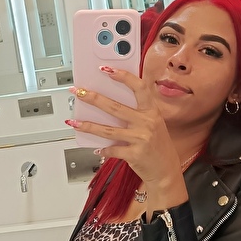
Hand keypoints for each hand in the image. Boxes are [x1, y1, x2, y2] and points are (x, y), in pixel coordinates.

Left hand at [68, 66, 188, 212]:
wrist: (166, 171)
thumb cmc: (157, 146)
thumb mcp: (153, 124)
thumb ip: (136, 113)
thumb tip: (106, 104)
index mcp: (152, 111)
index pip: (139, 88)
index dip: (123, 77)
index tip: (106, 70)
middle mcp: (147, 122)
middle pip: (115, 107)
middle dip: (93, 98)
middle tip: (78, 92)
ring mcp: (141, 138)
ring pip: (108, 130)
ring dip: (88, 125)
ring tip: (73, 122)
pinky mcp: (134, 154)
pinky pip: (111, 150)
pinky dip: (102, 150)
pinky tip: (96, 149)